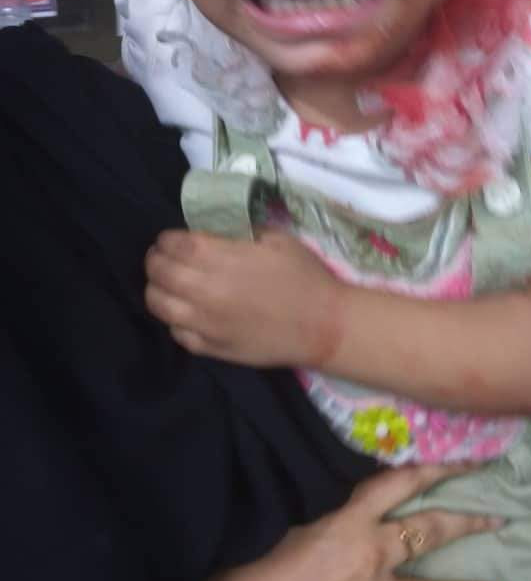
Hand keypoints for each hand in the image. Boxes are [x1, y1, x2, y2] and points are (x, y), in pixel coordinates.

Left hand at [145, 229, 342, 367]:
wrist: (324, 325)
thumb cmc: (305, 276)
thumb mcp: (276, 239)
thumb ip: (237, 233)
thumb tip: (212, 232)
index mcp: (220, 258)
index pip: (172, 244)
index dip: (167, 238)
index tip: (172, 238)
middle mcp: (204, 290)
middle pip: (159, 272)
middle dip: (156, 259)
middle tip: (165, 257)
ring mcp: (204, 323)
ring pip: (158, 304)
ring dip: (157, 289)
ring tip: (169, 284)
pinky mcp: (211, 348)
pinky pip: (176, 332)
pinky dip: (174, 318)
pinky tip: (186, 312)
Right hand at [162, 463, 504, 580]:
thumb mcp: (276, 533)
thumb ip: (313, 518)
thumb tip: (330, 507)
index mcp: (346, 523)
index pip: (400, 484)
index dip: (439, 469)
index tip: (472, 461)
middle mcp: (370, 560)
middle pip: (429, 534)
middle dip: (468, 523)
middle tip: (500, 520)